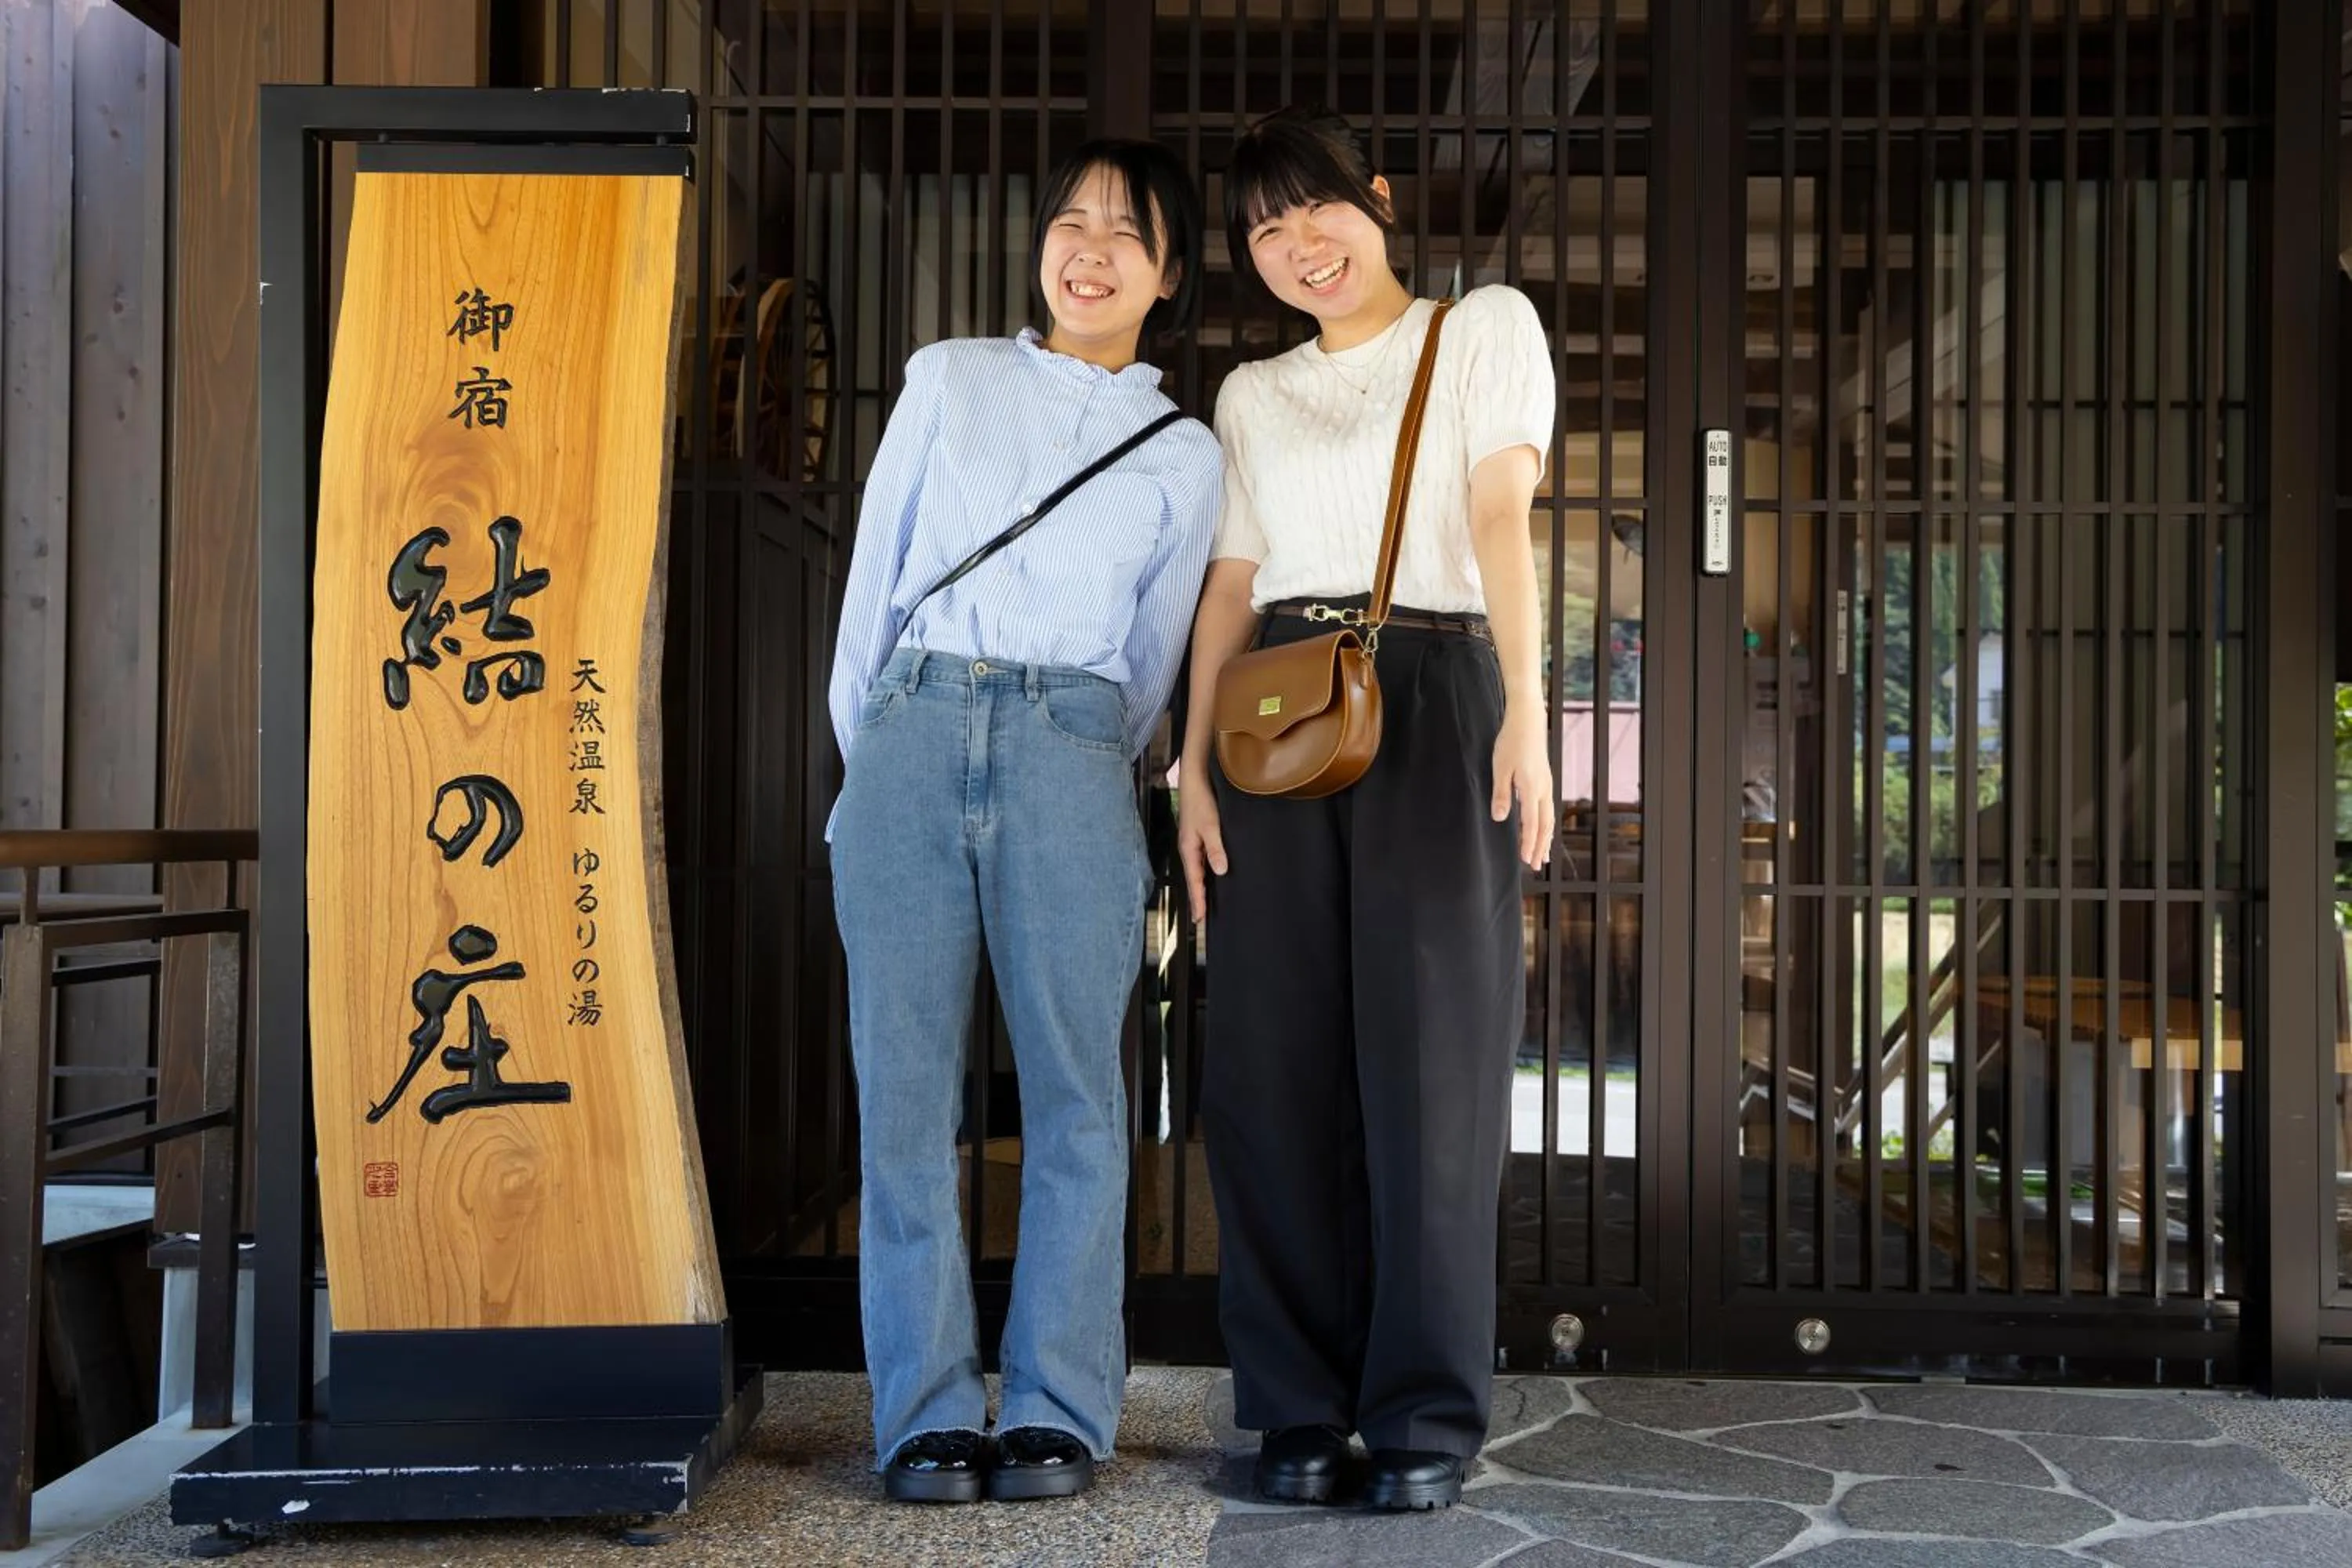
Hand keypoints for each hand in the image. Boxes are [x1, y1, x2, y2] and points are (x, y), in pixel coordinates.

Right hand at [1176, 765, 1228, 923]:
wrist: (1195, 778)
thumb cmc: (1201, 800)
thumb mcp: (1211, 825)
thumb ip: (1216, 848)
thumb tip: (1220, 871)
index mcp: (1188, 849)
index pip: (1194, 881)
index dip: (1198, 900)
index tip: (1200, 919)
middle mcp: (1189, 848)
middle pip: (1193, 878)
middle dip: (1198, 898)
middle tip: (1202, 919)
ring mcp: (1193, 842)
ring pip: (1197, 870)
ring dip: (1202, 886)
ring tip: (1206, 903)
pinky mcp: (1198, 835)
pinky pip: (1201, 859)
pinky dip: (1205, 872)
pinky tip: (1213, 874)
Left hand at [1492, 706, 1554, 870]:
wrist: (1528, 721)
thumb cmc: (1511, 743)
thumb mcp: (1500, 769)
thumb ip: (1501, 795)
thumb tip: (1501, 819)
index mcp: (1531, 790)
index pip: (1532, 824)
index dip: (1529, 843)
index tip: (1526, 860)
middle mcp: (1543, 790)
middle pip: (1545, 825)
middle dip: (1540, 846)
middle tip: (1536, 865)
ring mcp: (1546, 785)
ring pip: (1549, 818)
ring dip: (1545, 837)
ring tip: (1543, 854)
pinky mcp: (1545, 780)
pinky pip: (1548, 809)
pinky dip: (1546, 824)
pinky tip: (1542, 828)